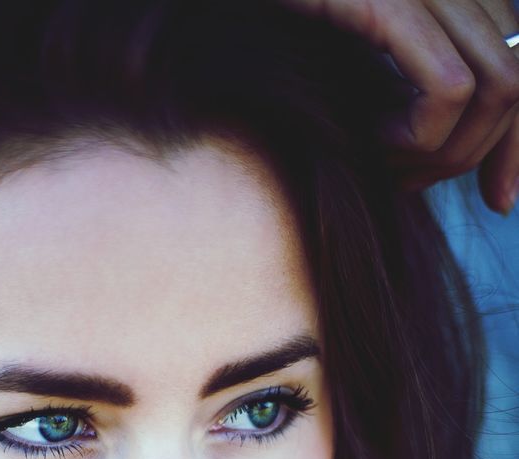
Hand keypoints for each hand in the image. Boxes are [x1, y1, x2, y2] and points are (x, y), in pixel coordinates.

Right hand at [281, 0, 518, 213]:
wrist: (208, 7)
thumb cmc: (265, 38)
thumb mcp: (353, 73)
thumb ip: (410, 93)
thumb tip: (472, 163)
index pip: (518, 61)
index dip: (516, 141)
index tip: (500, 201)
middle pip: (518, 80)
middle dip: (488, 156)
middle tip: (412, 184)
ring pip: (499, 88)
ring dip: (444, 153)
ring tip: (385, 165)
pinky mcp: (389, 0)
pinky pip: (450, 91)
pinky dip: (418, 138)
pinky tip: (367, 142)